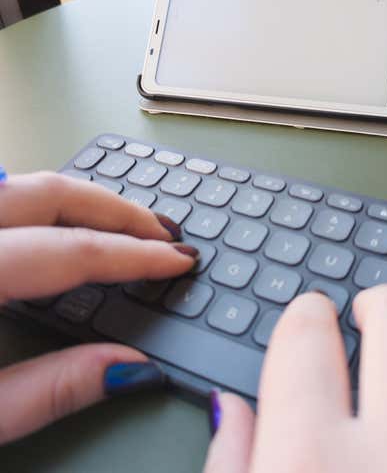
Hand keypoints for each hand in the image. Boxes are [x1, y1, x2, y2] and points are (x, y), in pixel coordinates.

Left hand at [0, 172, 196, 443]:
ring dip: (89, 202)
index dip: (136, 255)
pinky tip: (76, 229)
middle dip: (120, 210)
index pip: (73, 252)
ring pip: (28, 185)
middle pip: (53, 195)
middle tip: (166, 232)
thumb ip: (49, 391)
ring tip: (132, 225)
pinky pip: (10, 199)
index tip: (180, 260)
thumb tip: (132, 367)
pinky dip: (54, 209)